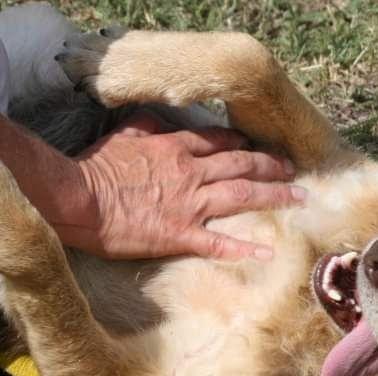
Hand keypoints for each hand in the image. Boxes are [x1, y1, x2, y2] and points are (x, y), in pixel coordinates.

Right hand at [55, 114, 304, 260]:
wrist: (79, 198)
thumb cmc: (95, 167)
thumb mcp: (123, 135)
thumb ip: (148, 127)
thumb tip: (162, 122)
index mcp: (175, 148)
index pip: (218, 141)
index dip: (241, 143)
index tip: (256, 145)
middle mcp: (191, 173)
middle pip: (241, 165)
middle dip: (270, 166)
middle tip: (292, 170)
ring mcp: (189, 205)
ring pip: (242, 196)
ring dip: (274, 195)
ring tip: (298, 197)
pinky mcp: (181, 235)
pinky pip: (220, 242)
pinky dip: (245, 248)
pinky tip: (268, 251)